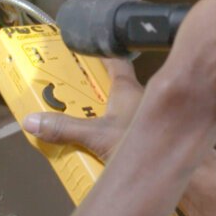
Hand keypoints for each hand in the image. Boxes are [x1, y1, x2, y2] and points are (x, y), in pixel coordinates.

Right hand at [22, 58, 142, 160]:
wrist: (179, 167)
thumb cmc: (149, 141)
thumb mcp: (97, 135)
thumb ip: (65, 129)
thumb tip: (36, 121)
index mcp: (127, 88)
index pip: (114, 60)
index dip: (100, 52)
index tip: (87, 48)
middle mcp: (138, 97)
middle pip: (113, 85)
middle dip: (94, 88)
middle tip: (74, 90)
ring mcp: (144, 114)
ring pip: (119, 106)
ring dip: (103, 111)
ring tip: (84, 119)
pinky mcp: (147, 131)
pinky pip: (125, 125)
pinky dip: (112, 130)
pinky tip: (102, 141)